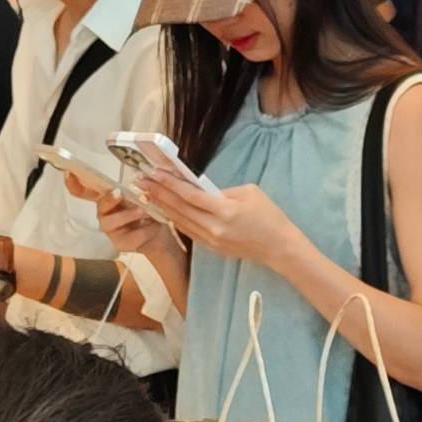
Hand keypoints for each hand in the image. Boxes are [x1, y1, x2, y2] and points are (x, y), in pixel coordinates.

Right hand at [62, 161, 185, 280]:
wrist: (160, 232)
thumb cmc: (147, 209)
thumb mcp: (141, 194)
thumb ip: (134, 186)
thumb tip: (136, 176)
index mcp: (106, 198)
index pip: (83, 190)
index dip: (74, 183)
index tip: (69, 172)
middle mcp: (104, 213)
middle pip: (98, 205)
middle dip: (107, 199)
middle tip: (118, 193)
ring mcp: (110, 229)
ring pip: (109, 223)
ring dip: (126, 215)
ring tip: (142, 211)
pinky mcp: (120, 243)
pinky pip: (129, 237)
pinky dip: (144, 230)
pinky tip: (154, 225)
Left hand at [128, 150, 297, 270]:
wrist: (279, 248)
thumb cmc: (269, 216)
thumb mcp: (249, 193)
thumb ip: (222, 191)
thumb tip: (202, 189)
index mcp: (224, 211)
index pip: (190, 195)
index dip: (169, 183)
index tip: (154, 173)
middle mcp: (213, 228)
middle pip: (179, 208)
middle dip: (159, 193)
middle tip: (141, 180)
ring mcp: (211, 240)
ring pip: (179, 221)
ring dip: (162, 206)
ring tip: (147, 193)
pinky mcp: (211, 248)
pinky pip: (188, 231)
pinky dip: (174, 219)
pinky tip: (164, 209)